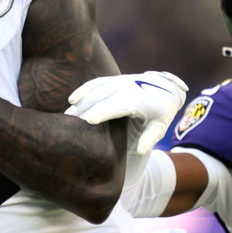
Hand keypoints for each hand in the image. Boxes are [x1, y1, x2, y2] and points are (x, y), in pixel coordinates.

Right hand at [66, 71, 187, 155]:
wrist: (166, 88)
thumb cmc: (162, 112)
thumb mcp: (160, 127)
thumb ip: (150, 139)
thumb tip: (140, 152)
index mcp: (138, 100)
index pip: (117, 106)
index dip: (102, 112)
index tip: (87, 121)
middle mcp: (126, 88)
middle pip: (101, 99)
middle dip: (84, 111)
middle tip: (67, 126)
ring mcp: (119, 82)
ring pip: (95, 91)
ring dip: (80, 103)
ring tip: (65, 117)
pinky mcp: (114, 80)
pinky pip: (96, 83)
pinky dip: (83, 90)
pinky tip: (72, 99)